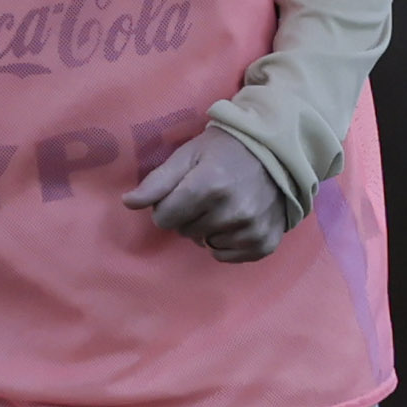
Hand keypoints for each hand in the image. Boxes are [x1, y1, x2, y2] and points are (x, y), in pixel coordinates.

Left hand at [124, 127, 297, 262]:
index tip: (184, 190)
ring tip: (225, 205)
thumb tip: (128, 203)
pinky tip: (236, 222)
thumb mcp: (188, 155)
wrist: (277, 152)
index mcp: (208, 186)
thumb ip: (157, 181)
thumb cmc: (225, 151)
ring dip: (209, 229)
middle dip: (189, 215)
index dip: (169, 204)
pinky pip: (227, 256)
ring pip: (205, 244)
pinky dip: (226, 243)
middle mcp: (231, 211)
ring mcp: (251, 230)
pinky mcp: (264, 243)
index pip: (164, 219)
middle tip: (207, 195)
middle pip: (185, 232)